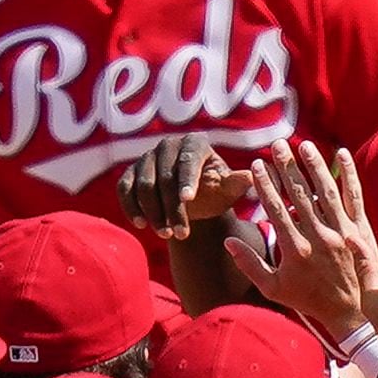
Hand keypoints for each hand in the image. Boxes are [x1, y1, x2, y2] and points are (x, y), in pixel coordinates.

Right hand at [117, 134, 247, 239]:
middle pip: (165, 176)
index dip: (187, 178)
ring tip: (166, 234)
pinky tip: (141, 225)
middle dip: (173, 208)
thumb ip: (237, 183)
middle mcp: (168, 145)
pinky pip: (124, 189)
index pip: (189, 158)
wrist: (193, 202)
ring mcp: (146, 158)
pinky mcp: (130, 173)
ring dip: (154, 213)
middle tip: (181, 233)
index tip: (188, 199)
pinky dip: (131, 207)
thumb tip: (252, 176)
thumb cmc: (214, 194)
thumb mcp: (228, 190)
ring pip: (144, 185)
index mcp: (195, 143)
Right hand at [226, 140, 377, 340]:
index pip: (276, 209)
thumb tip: (228, 242)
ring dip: (315, 166)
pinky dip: (349, 175)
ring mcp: (341, 232)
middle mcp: (319, 237)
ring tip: (304, 145)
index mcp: (295, 249)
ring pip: (326, 191)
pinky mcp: (360, 231)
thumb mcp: (274, 289)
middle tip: (278, 144)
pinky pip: (354, 197)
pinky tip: (343, 154)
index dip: (265, 185)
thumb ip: (250, 265)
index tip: (257, 165)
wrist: (351, 313)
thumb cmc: (309, 301)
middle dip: (287, 167)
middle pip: (300, 194)